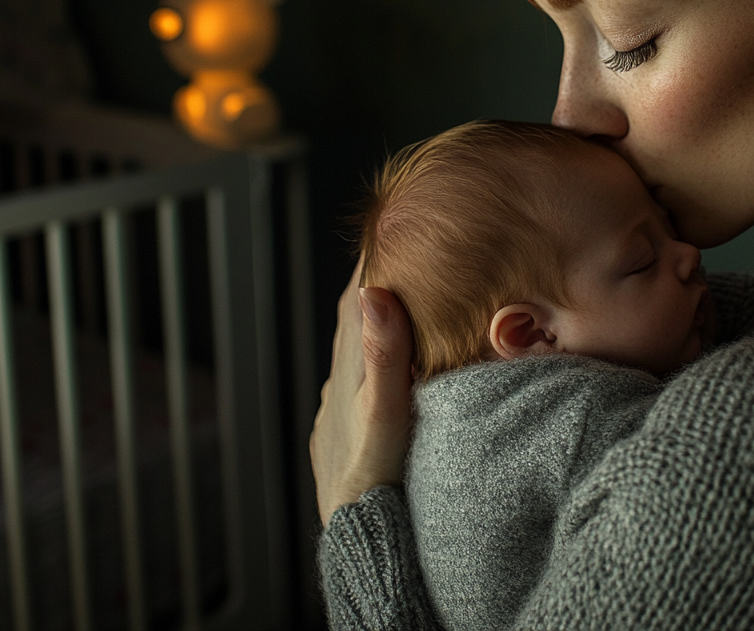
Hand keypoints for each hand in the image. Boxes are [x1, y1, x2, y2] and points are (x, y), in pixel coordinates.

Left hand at [310, 258, 414, 525]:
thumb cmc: (373, 478)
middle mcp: (342, 372)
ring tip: (409, 281)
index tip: (400, 218)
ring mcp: (344, 396)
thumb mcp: (385, 414)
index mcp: (350, 360)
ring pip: (361, 338)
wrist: (358, 535)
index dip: (379, 253)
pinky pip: (367, 365)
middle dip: (384, 272)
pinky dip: (382, 343)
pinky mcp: (351, 417)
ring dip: (382, 308)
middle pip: (359, 308)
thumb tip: (373, 292)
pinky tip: (401, 349)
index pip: (360, 290)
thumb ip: (383, 354)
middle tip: (412, 237)